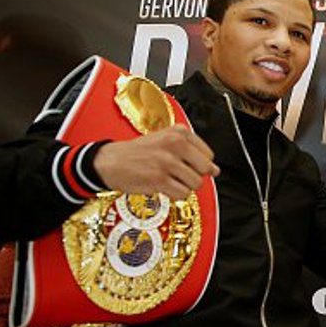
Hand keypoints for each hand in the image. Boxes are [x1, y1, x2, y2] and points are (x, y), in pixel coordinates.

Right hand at [93, 125, 218, 199]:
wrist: (109, 161)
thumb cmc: (139, 152)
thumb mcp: (166, 142)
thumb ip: (193, 153)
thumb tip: (216, 170)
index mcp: (179, 132)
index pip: (208, 155)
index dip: (198, 164)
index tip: (184, 163)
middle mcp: (175, 143)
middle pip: (205, 170)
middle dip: (194, 176)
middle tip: (176, 173)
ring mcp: (167, 161)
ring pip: (195, 183)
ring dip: (183, 186)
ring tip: (167, 178)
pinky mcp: (159, 178)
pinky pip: (182, 194)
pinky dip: (174, 194)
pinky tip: (162, 186)